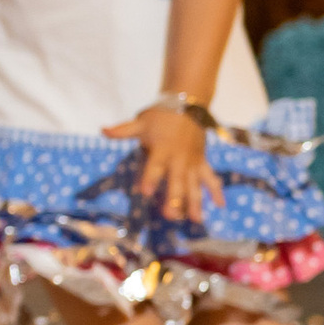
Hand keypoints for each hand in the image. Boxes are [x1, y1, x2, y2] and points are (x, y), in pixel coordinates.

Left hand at [109, 101, 217, 224]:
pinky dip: (216, 190)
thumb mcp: (141, 122)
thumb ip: (123, 130)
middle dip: (174, 199)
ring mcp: (192, 162)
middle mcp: (179, 159)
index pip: (154, 166)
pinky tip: (221, 205)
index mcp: (162, 150)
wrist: (187, 104)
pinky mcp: (202, 162)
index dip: (149, 178)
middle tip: (170, 216)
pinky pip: (210, 177)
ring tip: (195, 220)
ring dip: (195, 202)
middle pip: (176, 181)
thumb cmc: (161, 115)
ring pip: (195, 185)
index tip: (144, 192)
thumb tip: (103, 130)